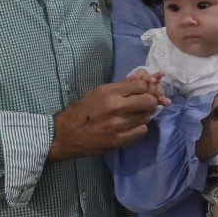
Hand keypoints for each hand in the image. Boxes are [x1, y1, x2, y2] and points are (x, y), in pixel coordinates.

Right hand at [50, 74, 169, 159]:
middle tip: (145, 103)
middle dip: (151, 100)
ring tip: (135, 114)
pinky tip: (131, 126)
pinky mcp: (119, 140)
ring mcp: (119, 125)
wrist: (66, 135)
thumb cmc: (81, 110)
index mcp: (109, 92)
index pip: (141, 85)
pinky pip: (142, 131)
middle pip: (149, 101)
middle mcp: (116, 107)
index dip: (148, 86)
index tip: (148, 89)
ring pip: (147, 116)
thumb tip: (146, 76)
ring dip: (145, 114)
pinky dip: (140, 127)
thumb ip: (123, 84)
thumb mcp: (99, 91)